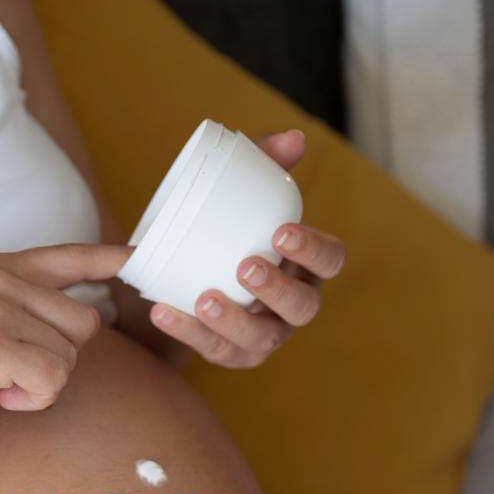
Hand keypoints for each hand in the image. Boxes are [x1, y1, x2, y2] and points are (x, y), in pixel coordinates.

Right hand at [0, 243, 131, 452]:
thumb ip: (14, 309)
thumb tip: (80, 321)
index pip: (64, 255)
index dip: (107, 258)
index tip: (138, 255)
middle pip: (84, 320)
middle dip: (56, 358)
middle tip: (1, 373)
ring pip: (71, 355)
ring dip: (39, 383)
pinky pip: (53, 381)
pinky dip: (29, 400)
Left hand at [146, 129, 345, 368]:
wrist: (182, 271)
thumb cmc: (226, 229)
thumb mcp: (240, 197)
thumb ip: (264, 165)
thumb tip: (292, 138)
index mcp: (306, 265)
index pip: (331, 260)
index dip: (314, 250)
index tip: (282, 232)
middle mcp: (294, 305)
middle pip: (303, 307)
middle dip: (277, 290)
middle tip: (246, 267)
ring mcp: (266, 335)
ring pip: (262, 339)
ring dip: (235, 320)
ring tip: (205, 298)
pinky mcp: (232, 354)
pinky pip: (215, 350)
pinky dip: (188, 331)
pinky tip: (162, 311)